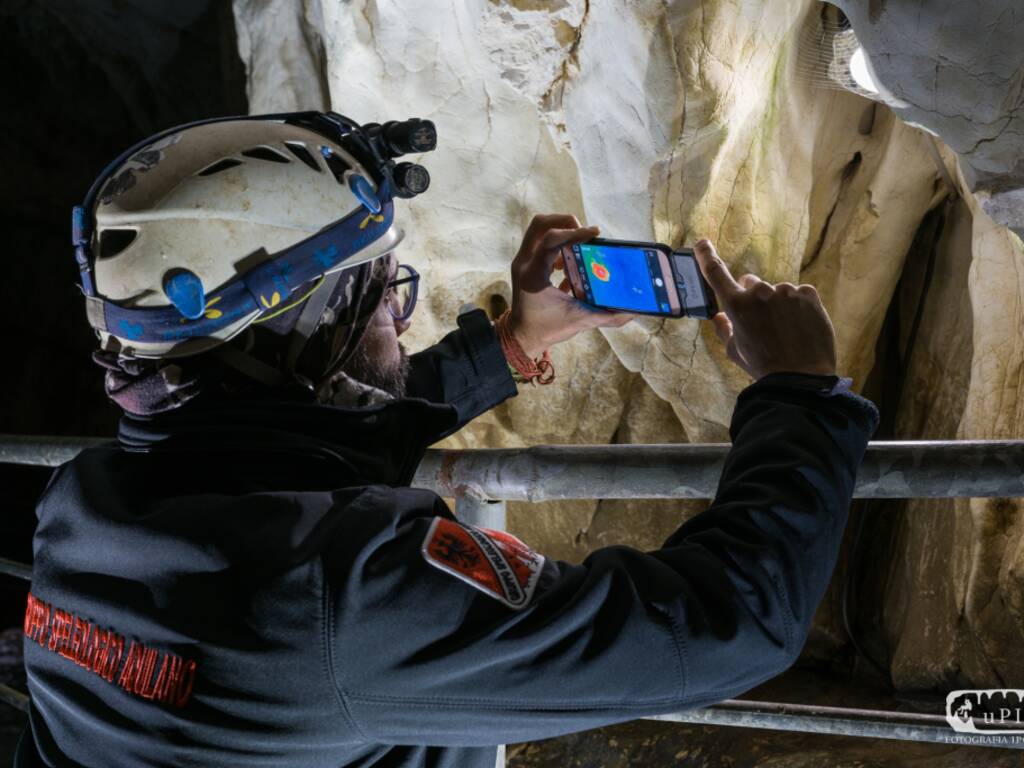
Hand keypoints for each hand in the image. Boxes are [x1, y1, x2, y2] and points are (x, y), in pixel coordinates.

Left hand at [508, 214, 635, 357]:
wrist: (522, 337)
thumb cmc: (546, 329)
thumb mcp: (579, 321)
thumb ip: (607, 316)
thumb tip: (633, 311)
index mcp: (533, 275)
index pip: (550, 240)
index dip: (575, 233)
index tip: (595, 233)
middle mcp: (524, 263)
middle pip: (541, 224)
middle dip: (566, 221)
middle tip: (586, 233)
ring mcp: (522, 262)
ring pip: (539, 229)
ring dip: (562, 231)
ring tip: (580, 247)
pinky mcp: (526, 264)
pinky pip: (540, 241)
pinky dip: (557, 243)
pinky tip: (570, 263)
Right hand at [693, 239, 836, 380]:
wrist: (800, 377)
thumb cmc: (763, 366)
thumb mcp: (735, 351)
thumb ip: (725, 329)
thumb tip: (719, 317)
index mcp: (736, 305)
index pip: (716, 272)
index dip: (706, 256)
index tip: (702, 244)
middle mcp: (759, 292)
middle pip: (751, 282)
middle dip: (753, 296)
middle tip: (763, 321)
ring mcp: (785, 291)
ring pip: (776, 291)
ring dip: (778, 303)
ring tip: (785, 330)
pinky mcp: (808, 294)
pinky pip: (798, 293)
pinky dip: (798, 305)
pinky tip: (799, 325)